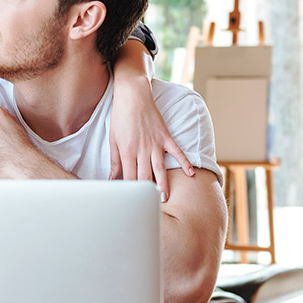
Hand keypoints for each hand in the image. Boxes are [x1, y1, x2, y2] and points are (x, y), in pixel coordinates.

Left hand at [110, 74, 194, 200]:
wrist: (132, 95)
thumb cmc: (121, 117)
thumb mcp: (113, 140)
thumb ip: (114, 162)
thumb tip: (111, 179)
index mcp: (127, 152)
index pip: (130, 178)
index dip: (132, 192)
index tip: (133, 203)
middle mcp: (142, 150)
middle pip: (146, 177)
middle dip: (147, 194)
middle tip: (150, 207)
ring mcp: (155, 143)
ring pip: (160, 169)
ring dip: (163, 185)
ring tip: (165, 199)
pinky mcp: (165, 136)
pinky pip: (177, 152)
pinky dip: (184, 163)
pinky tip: (191, 174)